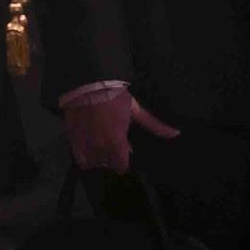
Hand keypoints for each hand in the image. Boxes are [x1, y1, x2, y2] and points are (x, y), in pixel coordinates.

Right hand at [63, 87, 179, 173]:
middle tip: (114, 143)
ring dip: (98, 156)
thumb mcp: (135, 110)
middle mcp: (100, 148)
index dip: (124, 159)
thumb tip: (177, 133)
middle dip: (112, 156)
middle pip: (107, 164)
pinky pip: (79, 157)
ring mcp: (84, 144)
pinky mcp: (72, 138)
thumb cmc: (114, 96)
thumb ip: (154, 125)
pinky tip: (88, 145)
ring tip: (101, 143)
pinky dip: (84, 155)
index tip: (126, 150)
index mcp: (116, 143)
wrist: (88, 82)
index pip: (121, 166)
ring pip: (93, 162)